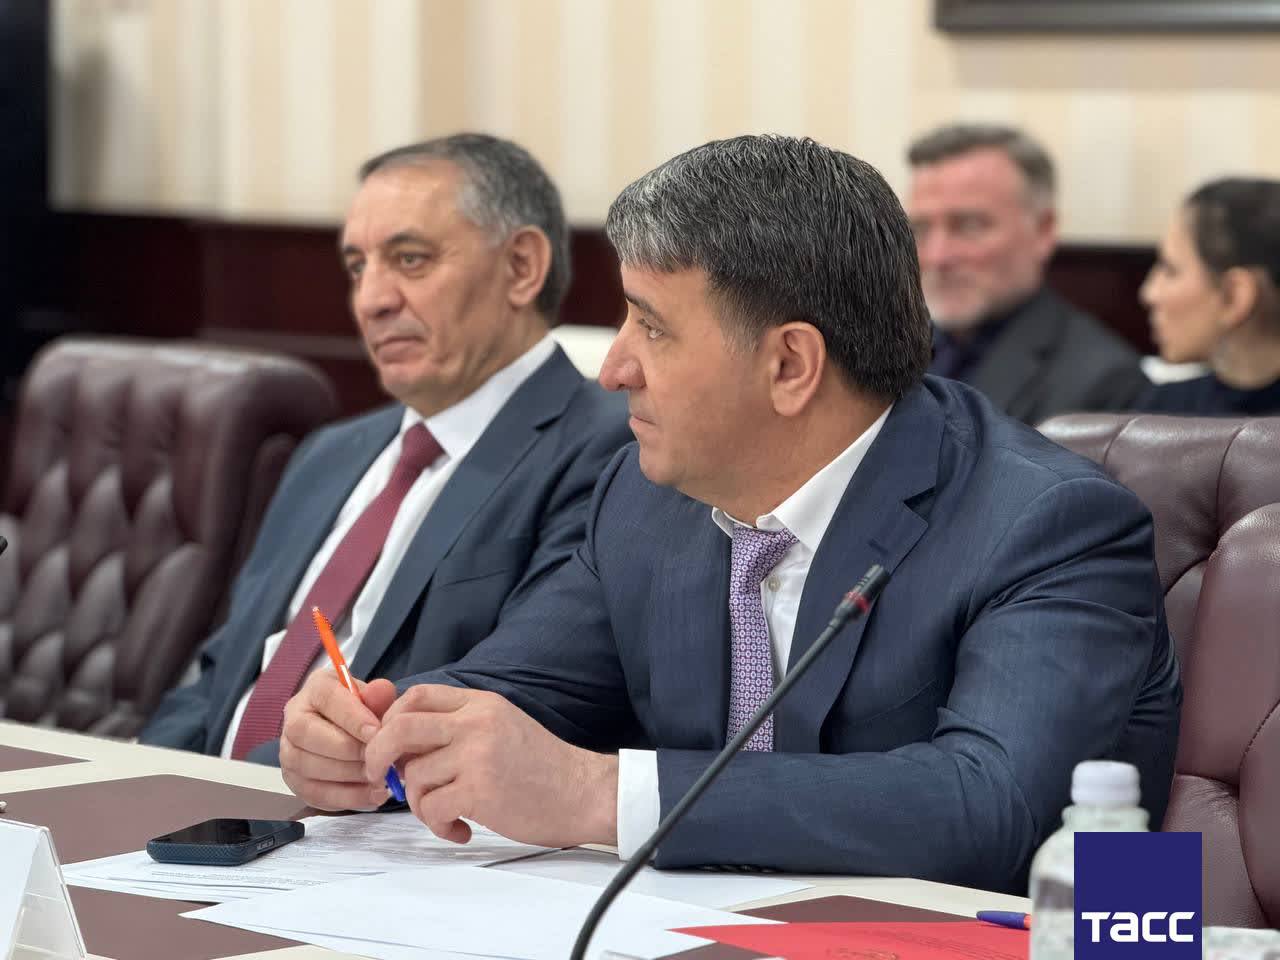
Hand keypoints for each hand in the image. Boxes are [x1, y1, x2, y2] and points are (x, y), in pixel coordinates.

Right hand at [279, 670, 397, 810]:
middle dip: (349, 749)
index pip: (326, 698)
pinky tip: (373, 794)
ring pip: (309, 766)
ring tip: (380, 778)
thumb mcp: (373, 697)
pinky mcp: (294, 780)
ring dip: (349, 776)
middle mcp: (293, 718)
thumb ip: (379, 696)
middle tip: (379, 758)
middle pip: (308, 734)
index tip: (377, 732)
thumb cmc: (361, 712)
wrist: (346, 731)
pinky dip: (347, 797)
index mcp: (315, 690)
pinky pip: (315, 793)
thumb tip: (381, 691)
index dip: (352, 717)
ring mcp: (289, 751)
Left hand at [363, 685, 617, 847]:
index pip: (415, 697)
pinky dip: (438, 825)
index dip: (389, 721)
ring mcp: (477, 755)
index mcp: (480, 704)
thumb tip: (405, 744)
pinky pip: (431, 808)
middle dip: (377, 755)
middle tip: (381, 776)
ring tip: (445, 813)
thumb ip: (460, 726)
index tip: (387, 745)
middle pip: (399, 728)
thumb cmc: (545, 767)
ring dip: (418, 804)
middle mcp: (476, 722)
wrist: (585, 793)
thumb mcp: (502, 726)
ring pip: (413, 777)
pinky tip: (459, 829)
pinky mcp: (480, 790)